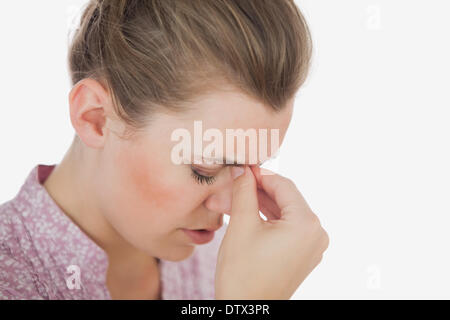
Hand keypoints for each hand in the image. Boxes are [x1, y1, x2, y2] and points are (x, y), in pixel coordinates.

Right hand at [215, 165, 329, 299]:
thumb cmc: (243, 275)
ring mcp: (311, 247)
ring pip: (284, 213)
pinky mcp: (303, 255)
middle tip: (236, 182)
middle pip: (285, 199)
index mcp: (306, 225)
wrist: (245, 310)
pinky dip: (268, 219)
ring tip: (236, 198)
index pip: (284, 186)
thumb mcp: (241, 226)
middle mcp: (316, 235)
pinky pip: (286, 228)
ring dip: (261, 205)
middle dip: (258, 191)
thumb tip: (244, 171)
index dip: (261, 174)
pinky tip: (248, 212)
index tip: (243, 167)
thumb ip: (244, 192)